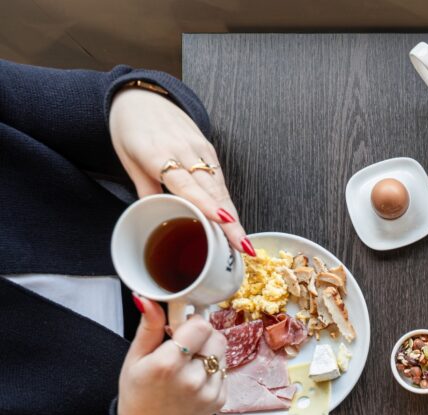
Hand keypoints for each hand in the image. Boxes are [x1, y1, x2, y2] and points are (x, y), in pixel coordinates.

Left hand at [109, 87, 251, 254]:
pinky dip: (227, 201)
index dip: (206, 204)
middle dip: (230, 221)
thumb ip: (145, 189)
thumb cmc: (131, 129)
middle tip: (242, 246)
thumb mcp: (128, 160)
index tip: (223, 221)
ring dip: (233, 216)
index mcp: (158, 154)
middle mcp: (184, 151)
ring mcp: (200, 149)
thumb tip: (158, 217)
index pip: (186, 184)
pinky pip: (220, 179)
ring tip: (242, 242)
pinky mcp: (208, 149)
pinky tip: (233, 222)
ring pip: (221, 188)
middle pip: (212, 191)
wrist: (142, 97)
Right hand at [117, 295, 227, 414]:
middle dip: (203, 335)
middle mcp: (192, 379)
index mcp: (167, 366)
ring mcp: (209, 392)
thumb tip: (148, 299)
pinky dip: (213, 370)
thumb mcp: (135, 358)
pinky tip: (194, 379)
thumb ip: (147, 327)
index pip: (201, 326)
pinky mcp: (220, 400)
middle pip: (217, 337)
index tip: (181, 327)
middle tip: (184, 345)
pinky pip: (225, 371)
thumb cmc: (138, 393)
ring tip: (188, 364)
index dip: (192, 322)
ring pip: (223, 353)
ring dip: (209, 352)